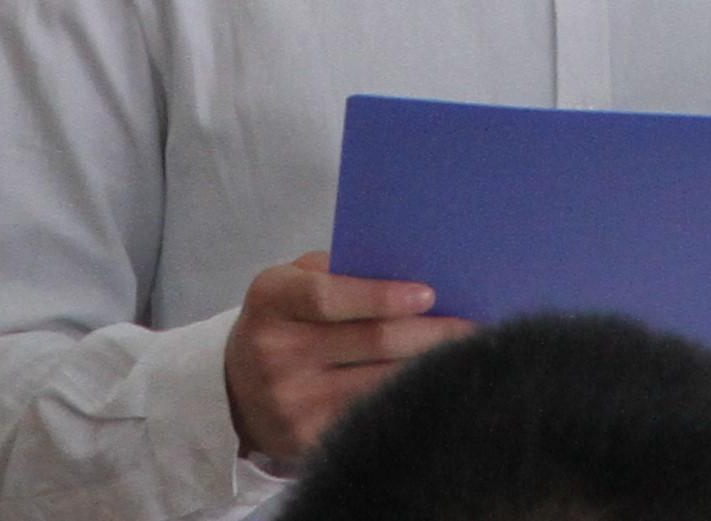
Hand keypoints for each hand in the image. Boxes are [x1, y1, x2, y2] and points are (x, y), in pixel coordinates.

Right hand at [221, 250, 471, 463]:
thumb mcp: (293, 283)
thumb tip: (412, 273)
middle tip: (473, 326)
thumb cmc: (285, 321)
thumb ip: (339, 271)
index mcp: (272, 300)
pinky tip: (438, 388)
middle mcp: (276, 353)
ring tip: (468, 355)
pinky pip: (374, 417)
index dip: (381, 296)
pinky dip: (410, 400)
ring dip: (430, 368)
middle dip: (430, 333)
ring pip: (381, 383)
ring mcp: (291, 402)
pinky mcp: (309, 439)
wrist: (237, 388)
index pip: (328, 296)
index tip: (429, 293)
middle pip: (370, 342)